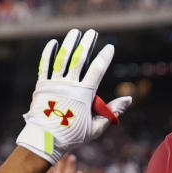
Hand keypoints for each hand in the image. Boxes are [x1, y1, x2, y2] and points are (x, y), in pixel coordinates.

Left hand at [17, 28, 131, 163]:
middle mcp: (69, 85)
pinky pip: (46, 66)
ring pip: (63, 59)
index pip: (97, 70)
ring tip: (75, 32)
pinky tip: (54, 43)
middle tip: (92, 32)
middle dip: (87, 44)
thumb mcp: (97, 127)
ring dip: (70, 43)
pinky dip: (49, 53)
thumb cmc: (73, 135)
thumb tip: (129, 99)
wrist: (46, 140)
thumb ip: (112, 112)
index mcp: (84, 94)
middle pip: (80, 59)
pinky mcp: (42, 86)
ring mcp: (54, 84)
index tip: (110, 47)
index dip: (104, 57)